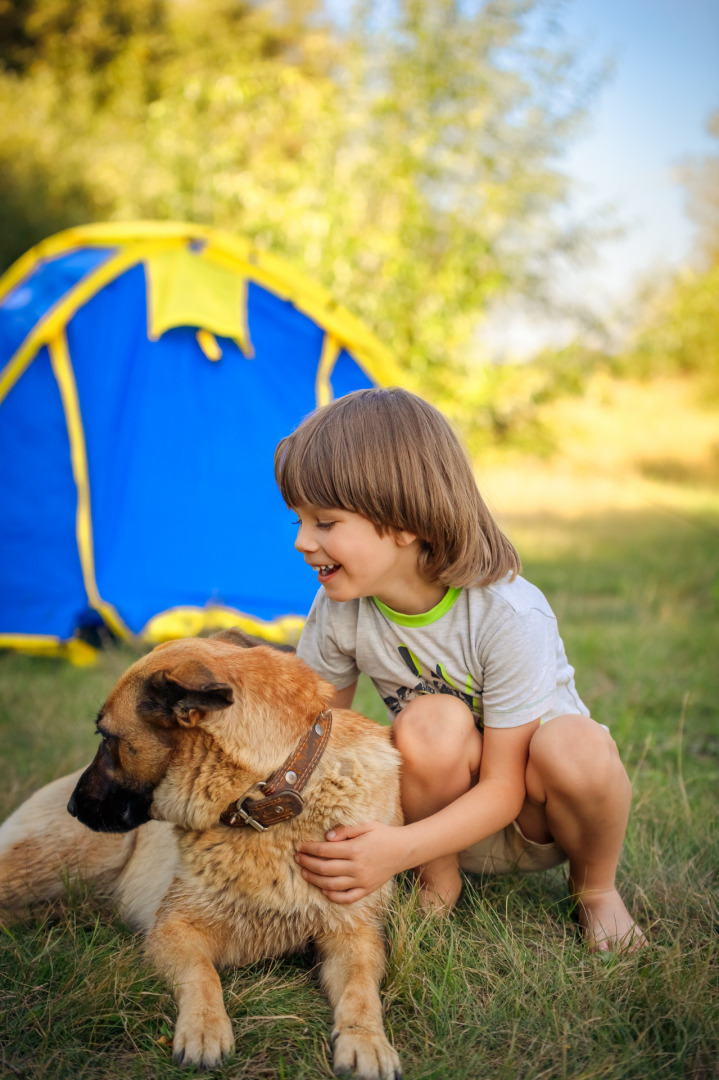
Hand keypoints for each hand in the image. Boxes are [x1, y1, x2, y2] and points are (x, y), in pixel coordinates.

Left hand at [295, 820, 410, 903]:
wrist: (404, 850)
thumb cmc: (384, 834)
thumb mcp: (366, 825)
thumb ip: (346, 830)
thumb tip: (327, 837)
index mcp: (355, 849)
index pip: (325, 850)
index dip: (310, 848)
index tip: (300, 846)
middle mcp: (357, 867)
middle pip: (325, 868)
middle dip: (307, 864)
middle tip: (298, 859)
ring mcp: (362, 881)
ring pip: (332, 885)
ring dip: (315, 880)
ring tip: (304, 873)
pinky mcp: (367, 890)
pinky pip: (347, 897)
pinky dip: (333, 896)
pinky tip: (324, 889)